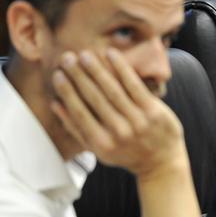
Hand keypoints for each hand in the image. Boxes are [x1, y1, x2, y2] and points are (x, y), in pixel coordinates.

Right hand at [50, 48, 186, 179]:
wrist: (161, 162)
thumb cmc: (125, 152)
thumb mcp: (98, 149)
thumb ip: (76, 129)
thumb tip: (55, 104)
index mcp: (101, 143)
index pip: (79, 113)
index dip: (67, 92)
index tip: (57, 74)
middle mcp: (119, 132)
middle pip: (94, 98)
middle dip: (78, 76)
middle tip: (67, 57)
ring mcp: (138, 121)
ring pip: (113, 90)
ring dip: (97, 70)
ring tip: (85, 54)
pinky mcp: (153, 111)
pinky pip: (134, 85)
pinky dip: (121, 68)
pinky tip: (111, 54)